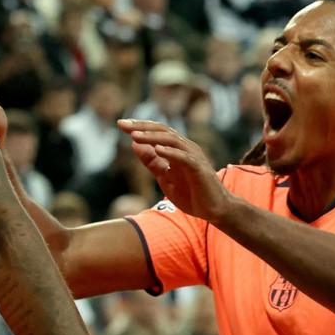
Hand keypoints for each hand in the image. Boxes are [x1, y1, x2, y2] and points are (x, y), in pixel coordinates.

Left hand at [118, 119, 235, 224]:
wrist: (214, 210)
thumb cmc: (191, 193)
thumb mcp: (165, 178)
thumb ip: (151, 162)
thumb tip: (134, 144)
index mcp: (177, 149)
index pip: (157, 132)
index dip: (139, 127)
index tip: (120, 124)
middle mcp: (186, 148)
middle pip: (163, 131)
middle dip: (142, 127)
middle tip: (122, 124)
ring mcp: (194, 157)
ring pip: (172, 140)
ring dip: (152, 137)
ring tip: (135, 136)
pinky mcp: (200, 169)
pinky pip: (185, 158)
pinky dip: (171, 152)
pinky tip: (157, 149)